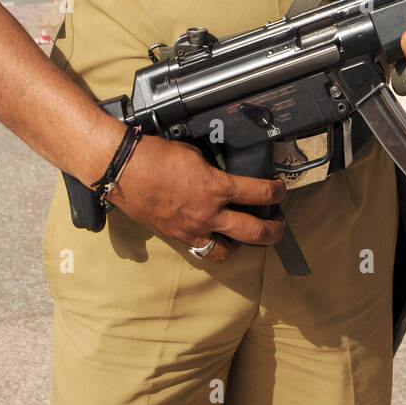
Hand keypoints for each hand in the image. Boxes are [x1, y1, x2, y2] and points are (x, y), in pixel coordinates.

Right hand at [105, 133, 285, 263]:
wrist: (124, 169)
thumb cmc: (155, 155)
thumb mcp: (194, 153)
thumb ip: (212, 168)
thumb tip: (220, 173)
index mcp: (216, 188)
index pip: (260, 194)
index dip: (277, 192)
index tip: (281, 190)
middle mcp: (208, 213)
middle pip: (253, 232)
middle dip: (273, 231)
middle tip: (278, 226)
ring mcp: (191, 229)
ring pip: (226, 251)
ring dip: (241, 246)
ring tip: (246, 238)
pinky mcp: (176, 236)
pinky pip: (200, 249)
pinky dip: (211, 246)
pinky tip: (212, 237)